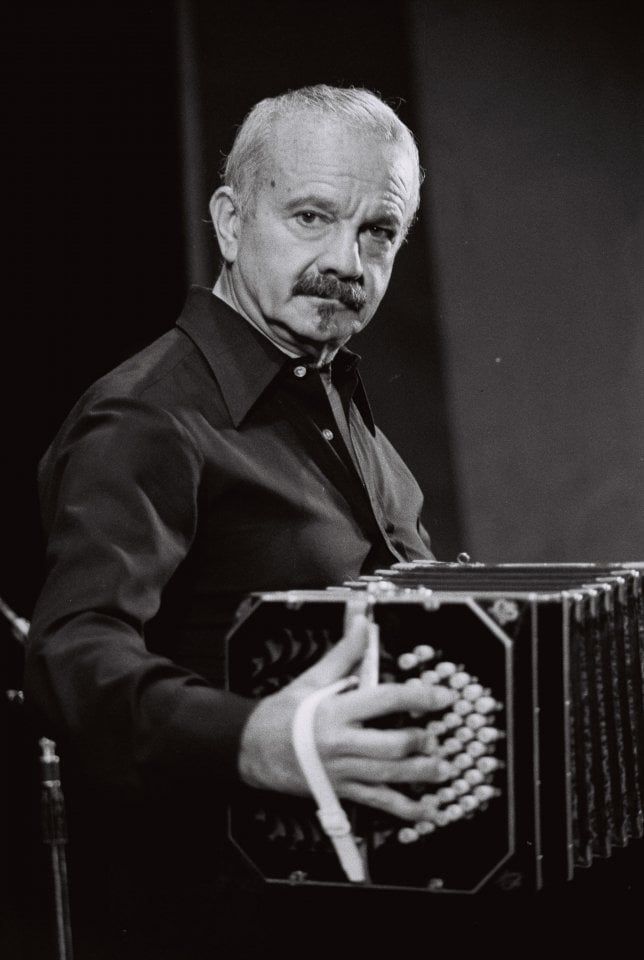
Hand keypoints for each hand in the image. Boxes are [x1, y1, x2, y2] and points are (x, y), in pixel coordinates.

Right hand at [237, 614, 457, 820]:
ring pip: (388, 776)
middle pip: (391, 745)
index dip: (418, 697)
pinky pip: (377, 802)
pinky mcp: (341, 790)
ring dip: (420, 774)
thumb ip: (343, 654)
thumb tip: (362, 624)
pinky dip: (404, 809)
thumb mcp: (311, 679)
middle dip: (420, 741)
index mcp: (335, 711)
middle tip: (437, 735)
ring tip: (442, 768)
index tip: (442, 696)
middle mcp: (341, 743)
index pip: (385, 700)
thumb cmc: (282, 714)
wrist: (252, 749)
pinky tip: (425, 810)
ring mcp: (342, 770)